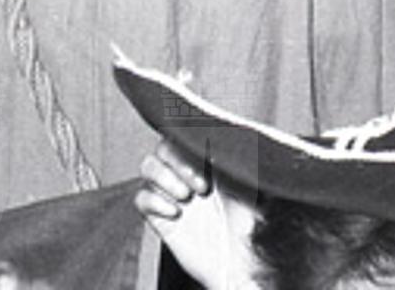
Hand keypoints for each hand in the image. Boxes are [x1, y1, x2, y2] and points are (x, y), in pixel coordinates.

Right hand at [135, 138, 262, 289]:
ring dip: (164, 176)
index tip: (207, 156)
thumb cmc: (250, 223)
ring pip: (148, 166)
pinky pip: (142, 198)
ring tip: (186, 197)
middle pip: (164, 146)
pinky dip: (154, 200)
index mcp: (206, 159)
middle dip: (179, 160)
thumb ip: (242, 156)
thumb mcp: (252, 183)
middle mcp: (186, 173)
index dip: (190, 138)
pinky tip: (175, 212)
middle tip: (202, 185)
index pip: (186, 133)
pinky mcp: (160, 216)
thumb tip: (233, 133)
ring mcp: (172, 193)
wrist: (240, 261)